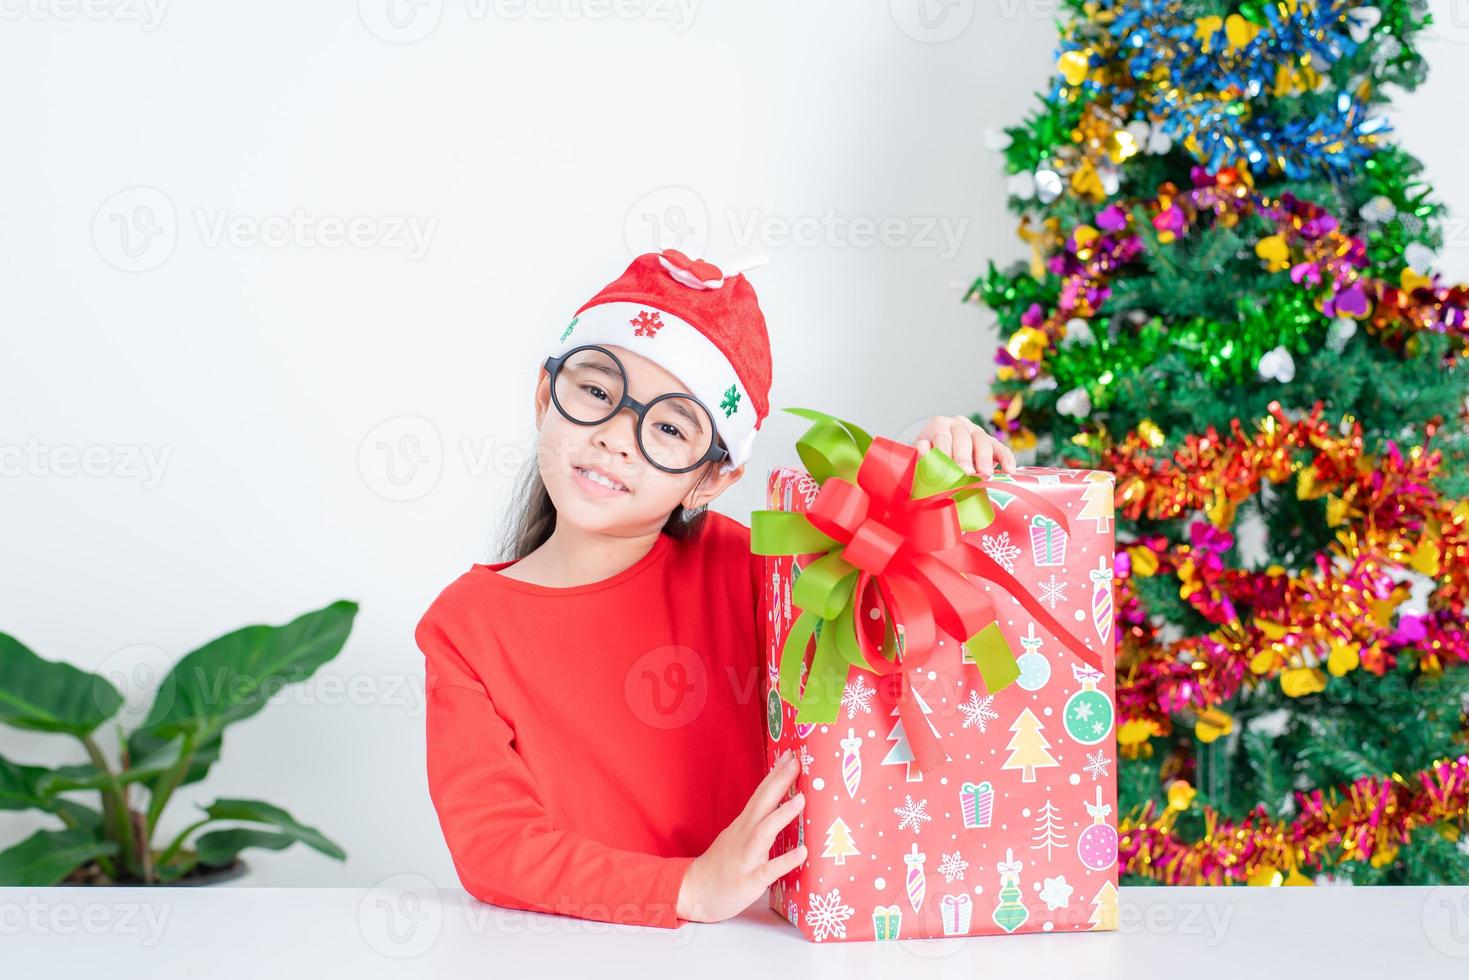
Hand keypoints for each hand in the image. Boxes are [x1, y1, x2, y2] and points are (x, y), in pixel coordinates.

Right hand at [676, 749, 806, 921]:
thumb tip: (781, 804)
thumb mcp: (738, 836)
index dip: (775, 775)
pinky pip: (769, 870)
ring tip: (801, 799)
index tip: (790, 755)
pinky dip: (785, 860)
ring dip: (782, 814)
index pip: (761, 794)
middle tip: (796, 763)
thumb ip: (757, 821)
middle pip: (762, 804)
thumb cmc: (722, 864)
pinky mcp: (749, 880)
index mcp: (744, 825)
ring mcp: (746, 857)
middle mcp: (744, 836)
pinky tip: (803, 853)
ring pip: (764, 832)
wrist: (694, 892)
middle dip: (779, 783)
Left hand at [913, 415, 1016, 476]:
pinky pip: (1000, 448)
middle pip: (963, 438)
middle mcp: (959, 424)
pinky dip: (1006, 458)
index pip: (942, 436)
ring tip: (985, 474)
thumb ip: (921, 454)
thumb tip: (923, 448)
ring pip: (982, 441)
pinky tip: (1009, 470)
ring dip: (984, 459)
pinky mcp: (991, 443)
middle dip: (964, 457)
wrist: (942, 454)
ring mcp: (976, 432)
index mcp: (939, 425)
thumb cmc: (929, 457)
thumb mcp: (921, 455)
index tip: (946, 467)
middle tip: (966, 473)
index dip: (944, 452)